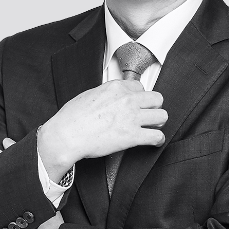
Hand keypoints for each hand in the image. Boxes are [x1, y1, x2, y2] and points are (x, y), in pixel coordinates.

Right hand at [38, 79, 166, 180]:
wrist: (67, 135)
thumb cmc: (72, 117)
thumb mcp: (90, 94)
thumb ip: (107, 93)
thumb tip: (112, 97)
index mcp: (116, 88)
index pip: (140, 87)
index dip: (140, 97)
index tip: (138, 104)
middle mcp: (127, 100)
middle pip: (157, 99)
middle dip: (154, 107)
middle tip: (149, 115)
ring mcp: (132, 117)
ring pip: (162, 116)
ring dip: (159, 122)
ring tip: (154, 127)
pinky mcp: (132, 136)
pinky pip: (156, 136)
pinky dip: (158, 140)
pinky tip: (155, 142)